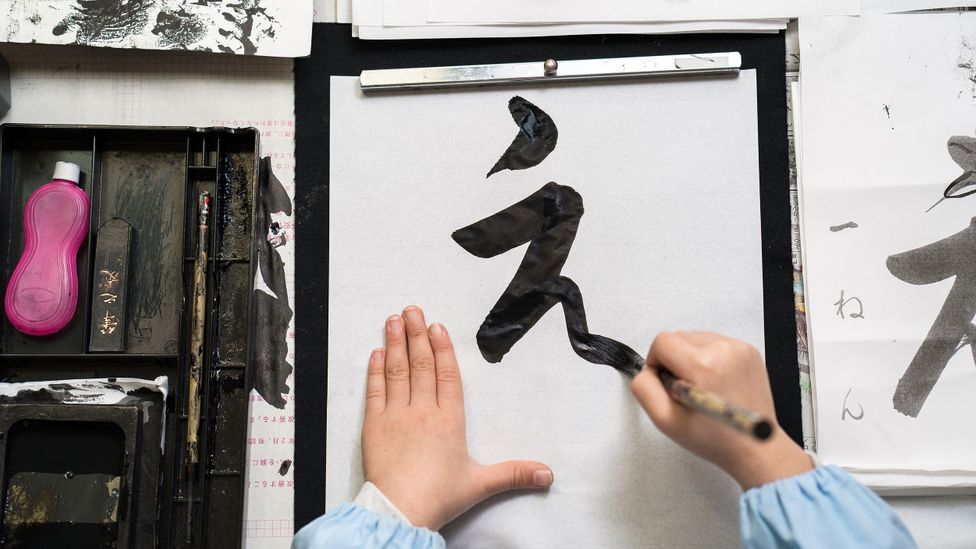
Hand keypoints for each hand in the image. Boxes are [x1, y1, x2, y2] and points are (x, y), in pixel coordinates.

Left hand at [361, 306, 553, 530]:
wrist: (401, 511)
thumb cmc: (438, 497)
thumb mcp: (481, 484)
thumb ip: (514, 474)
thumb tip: (547, 474)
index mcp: (449, 420)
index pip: (447, 375)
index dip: (443, 349)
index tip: (436, 327)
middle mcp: (423, 411)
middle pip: (421, 365)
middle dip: (416, 335)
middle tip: (412, 310)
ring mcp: (396, 416)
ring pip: (397, 371)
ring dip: (395, 344)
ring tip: (394, 320)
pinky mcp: (374, 426)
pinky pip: (375, 391)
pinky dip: (375, 371)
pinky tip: (376, 353)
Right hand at [630, 331, 811, 489]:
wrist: (755, 448)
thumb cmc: (714, 439)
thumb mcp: (666, 420)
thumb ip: (644, 389)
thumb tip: (645, 369)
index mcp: (703, 365)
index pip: (662, 342)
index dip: (656, 362)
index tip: (666, 384)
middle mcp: (724, 350)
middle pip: (679, 337)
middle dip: (675, 361)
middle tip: (686, 390)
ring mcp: (739, 348)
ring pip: (696, 338)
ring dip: (691, 358)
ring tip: (703, 387)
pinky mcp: (749, 351)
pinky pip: (715, 343)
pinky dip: (709, 358)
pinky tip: (716, 382)